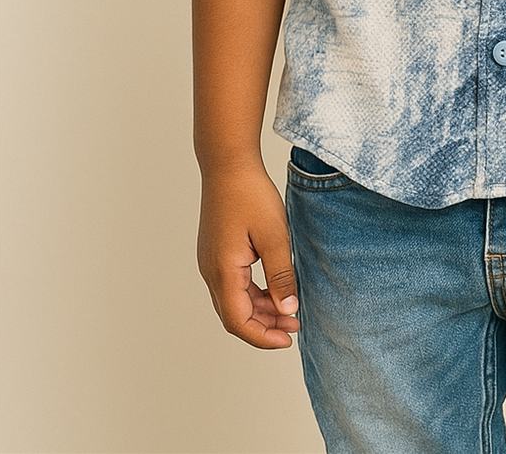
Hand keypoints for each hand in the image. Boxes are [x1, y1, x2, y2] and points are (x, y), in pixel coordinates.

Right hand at [197, 160, 299, 348]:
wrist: (228, 165)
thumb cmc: (250, 195)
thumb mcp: (275, 236)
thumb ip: (281, 276)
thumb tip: (288, 310)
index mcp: (223, 271)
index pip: (238, 321)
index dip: (263, 337)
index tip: (288, 339)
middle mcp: (210, 272)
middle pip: (234, 315)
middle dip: (264, 326)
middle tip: (294, 326)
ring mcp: (210, 262)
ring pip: (233, 301)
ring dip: (259, 311)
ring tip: (288, 310)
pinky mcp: (216, 253)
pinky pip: (232, 285)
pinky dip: (252, 294)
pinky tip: (274, 290)